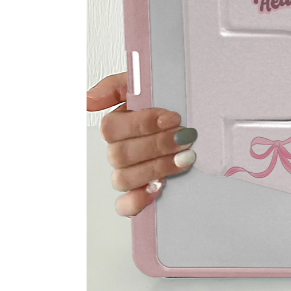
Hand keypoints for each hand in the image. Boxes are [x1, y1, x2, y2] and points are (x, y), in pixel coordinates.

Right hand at [87, 72, 197, 216]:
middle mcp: (120, 150)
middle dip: (156, 145)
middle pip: (120, 155)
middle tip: (185, 138)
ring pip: (123, 178)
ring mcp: (129, 173)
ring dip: (156, 168)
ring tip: (186, 158)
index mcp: (119, 125)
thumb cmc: (173, 103)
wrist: (203, 120)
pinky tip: (158, 188)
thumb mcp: (151, 85)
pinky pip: (125, 205)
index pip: (111, 128)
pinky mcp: (141, 193)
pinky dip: (136, 200)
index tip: (173, 117)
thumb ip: (117, 86)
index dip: (142, 124)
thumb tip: (87, 100)